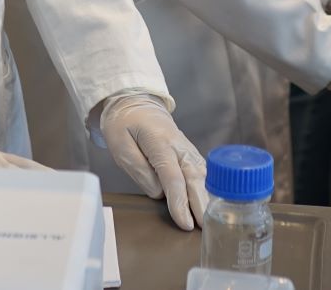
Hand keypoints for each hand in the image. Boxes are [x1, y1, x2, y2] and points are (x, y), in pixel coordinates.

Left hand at [97, 93, 207, 230]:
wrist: (135, 102)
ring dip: (208, 197)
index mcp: (159, 142)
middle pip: (194, 177)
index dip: (179, 202)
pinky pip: (202, 171)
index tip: (185, 223)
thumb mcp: (120, 146)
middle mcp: (179, 145)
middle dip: (200, 204)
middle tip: (204, 228)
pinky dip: (208, 187)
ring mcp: (187, 148)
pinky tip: (210, 203)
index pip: (173, 177)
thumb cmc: (124, 124)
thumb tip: (159, 193)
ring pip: (202, 174)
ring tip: (209, 221)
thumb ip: (139, 170)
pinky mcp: (190, 152)